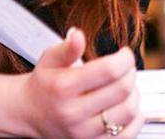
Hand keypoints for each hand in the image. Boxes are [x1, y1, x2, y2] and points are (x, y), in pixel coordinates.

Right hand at [18, 28, 142, 137]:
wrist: (29, 114)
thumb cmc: (44, 84)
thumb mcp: (50, 59)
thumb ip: (67, 47)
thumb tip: (78, 35)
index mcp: (63, 87)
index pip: (109, 70)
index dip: (124, 59)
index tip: (124, 54)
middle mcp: (73, 112)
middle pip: (122, 90)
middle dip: (130, 73)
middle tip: (125, 68)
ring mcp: (84, 132)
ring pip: (128, 112)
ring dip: (134, 95)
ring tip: (124, 86)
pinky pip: (128, 134)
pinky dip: (135, 118)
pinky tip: (126, 106)